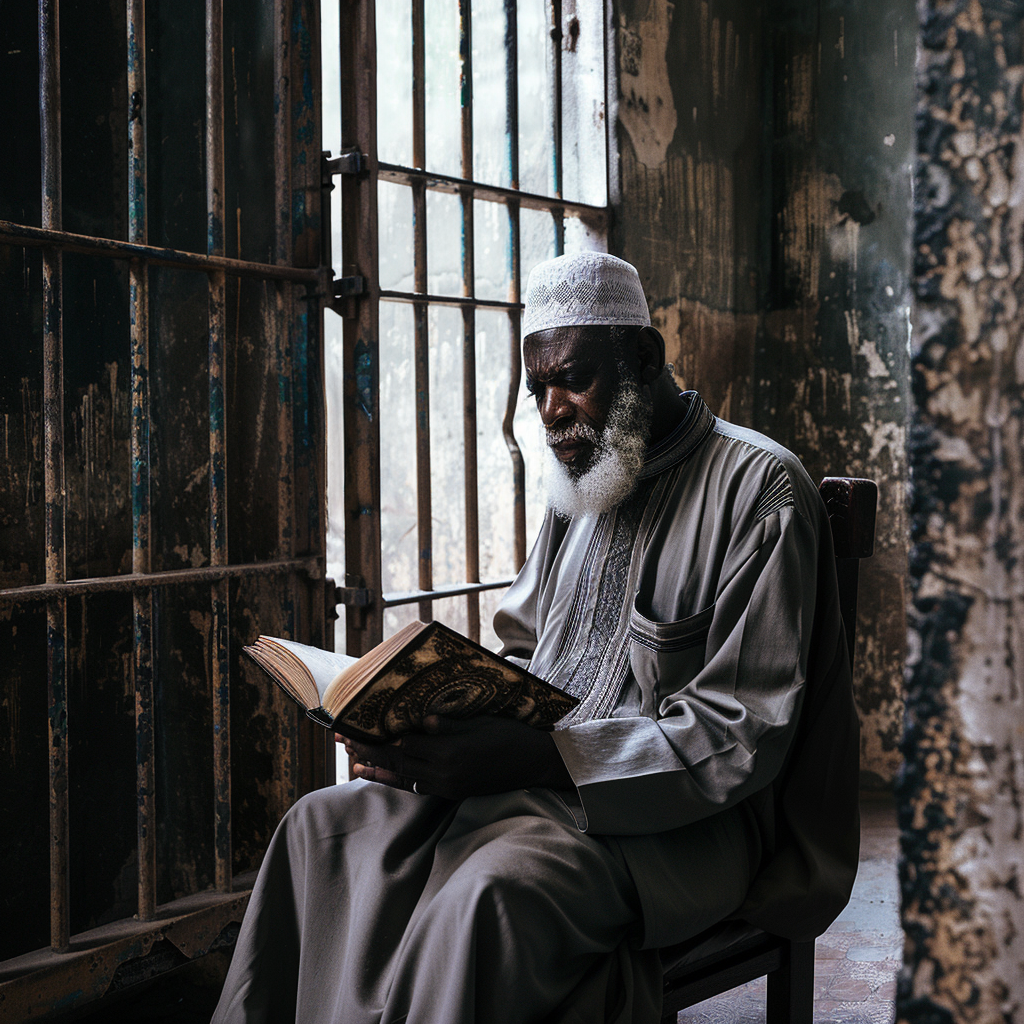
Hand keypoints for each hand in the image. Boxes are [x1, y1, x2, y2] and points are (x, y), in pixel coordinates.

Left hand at [335, 715, 573, 799]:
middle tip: (343, 740)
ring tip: (353, 764)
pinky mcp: (452, 792)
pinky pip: (417, 787)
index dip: (375, 738)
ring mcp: (447, 786)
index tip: (352, 728)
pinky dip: (397, 781)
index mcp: (450, 752)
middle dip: (368, 751)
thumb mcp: (480, 722)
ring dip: (378, 769)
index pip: (402, 745)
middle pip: (397, 762)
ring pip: (403, 778)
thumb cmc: (510, 734)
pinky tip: (384, 777)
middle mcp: (444, 773)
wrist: (535, 764)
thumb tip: (422, 721)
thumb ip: (449, 724)